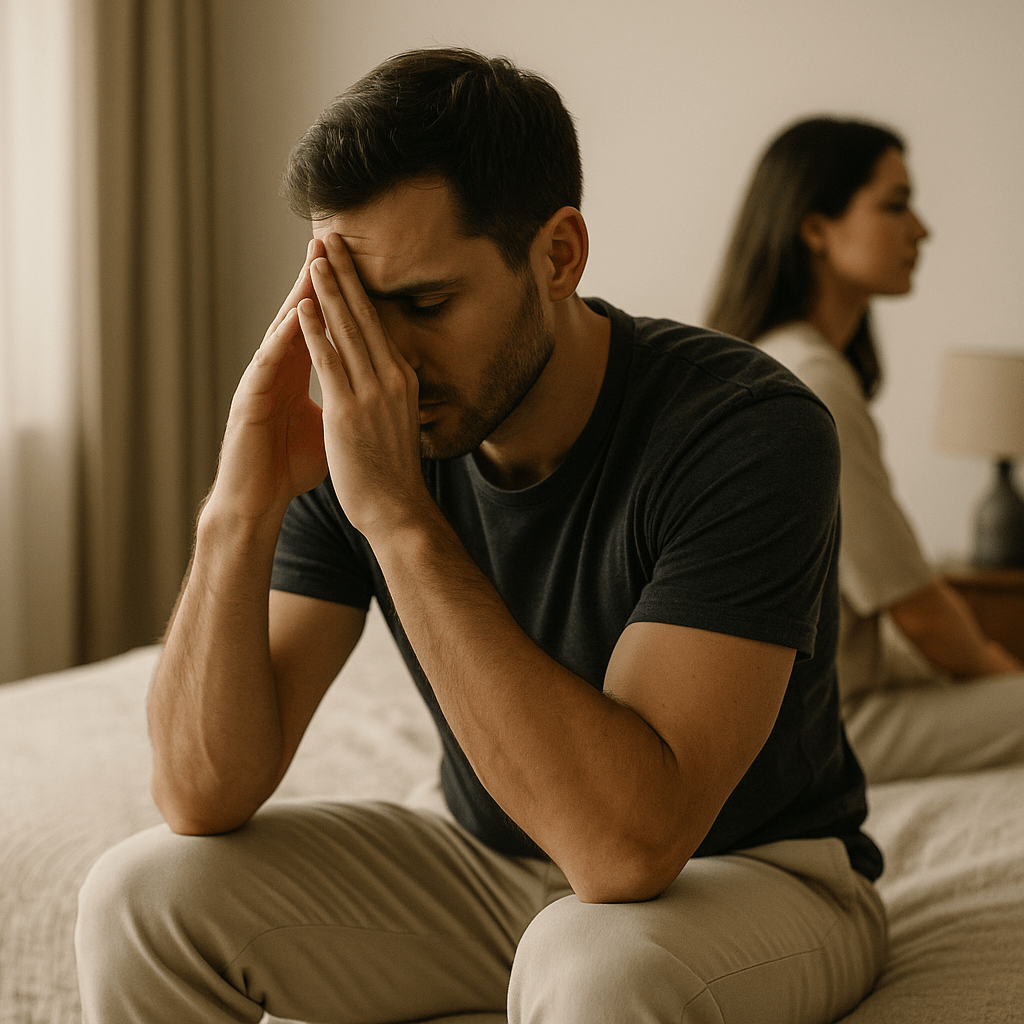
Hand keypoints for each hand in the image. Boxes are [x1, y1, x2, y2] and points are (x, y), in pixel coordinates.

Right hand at [208, 239, 329, 523]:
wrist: (258, 500)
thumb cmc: (288, 467)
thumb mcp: (327, 427)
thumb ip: (343, 403)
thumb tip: (370, 394)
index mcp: (297, 374)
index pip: (320, 326)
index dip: (336, 297)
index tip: (355, 266)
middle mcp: (278, 370)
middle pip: (301, 316)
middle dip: (316, 280)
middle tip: (330, 241)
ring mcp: (262, 381)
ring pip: (282, 330)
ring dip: (298, 296)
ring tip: (313, 263)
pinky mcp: (251, 399)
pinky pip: (269, 362)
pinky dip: (283, 337)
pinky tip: (296, 315)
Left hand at [296, 232, 430, 538]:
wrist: (396, 508)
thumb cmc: (394, 471)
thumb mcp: (401, 420)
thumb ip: (393, 391)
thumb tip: (392, 372)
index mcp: (403, 378)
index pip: (379, 323)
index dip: (361, 289)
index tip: (349, 261)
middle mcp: (391, 377)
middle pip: (366, 315)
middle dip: (348, 275)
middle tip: (334, 239)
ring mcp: (371, 392)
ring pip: (347, 331)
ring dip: (329, 291)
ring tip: (316, 259)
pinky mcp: (348, 409)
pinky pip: (329, 360)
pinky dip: (316, 330)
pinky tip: (305, 305)